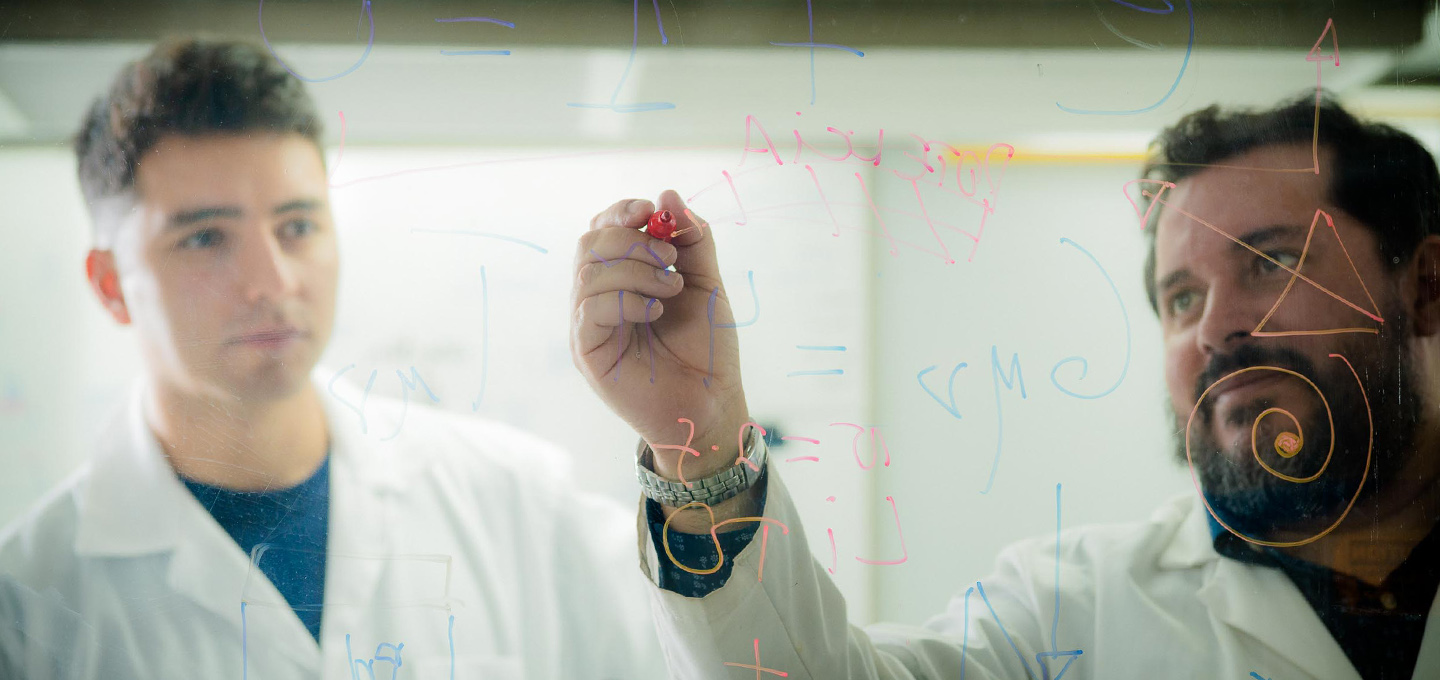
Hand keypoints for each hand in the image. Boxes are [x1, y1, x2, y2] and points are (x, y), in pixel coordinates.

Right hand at [570, 191, 749, 482]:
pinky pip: (590, 308)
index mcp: (621, 277)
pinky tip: (656, 313)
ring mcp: (588, 325)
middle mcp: (597, 298)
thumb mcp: (706, 282)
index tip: (652, 211)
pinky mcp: (586, 351)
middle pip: (589, 243)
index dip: (621, 211)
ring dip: (636, 271)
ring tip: (671, 289)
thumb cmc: (708, 349)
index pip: (602, 228)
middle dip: (632, 240)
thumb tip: (668, 194)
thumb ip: (692, 240)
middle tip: (671, 259)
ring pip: (588, 272)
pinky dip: (627, 300)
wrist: (711, 402)